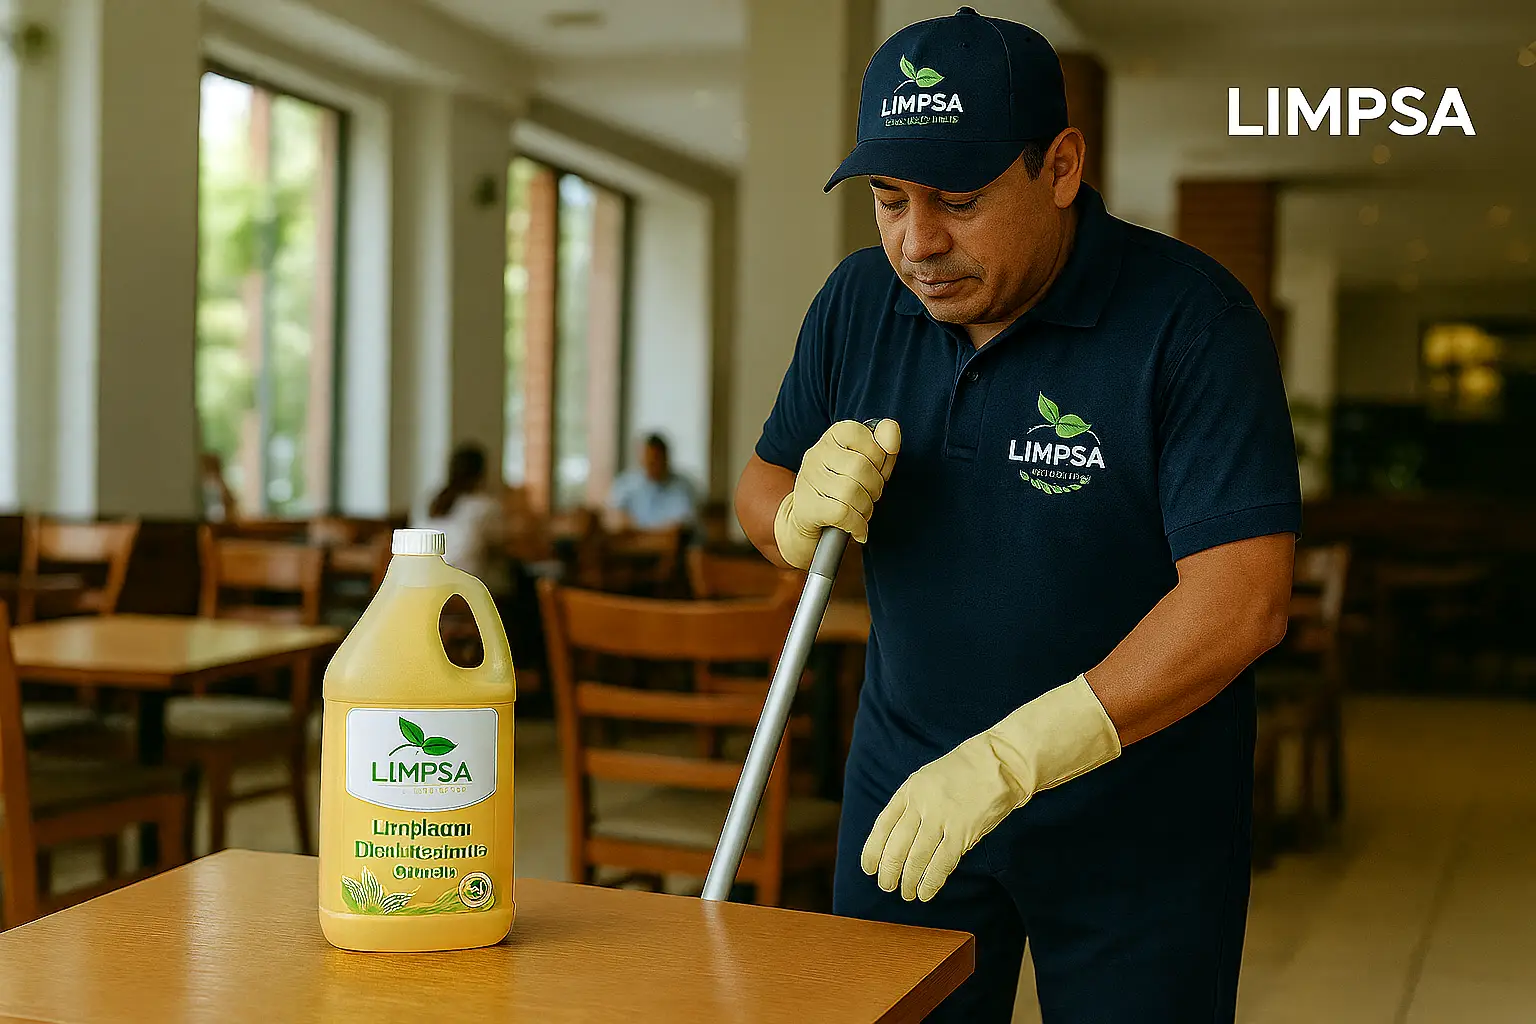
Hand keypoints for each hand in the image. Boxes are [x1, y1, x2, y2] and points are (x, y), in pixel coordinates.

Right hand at [773, 419, 900, 568]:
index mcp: (833, 437)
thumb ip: (884, 445)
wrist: (809, 519)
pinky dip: (858, 525)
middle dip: (875, 487)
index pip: (862, 434)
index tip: (876, 471)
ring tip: (862, 511)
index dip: (878, 457)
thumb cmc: (845, 487)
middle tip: (870, 495)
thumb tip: (891, 429)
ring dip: (866, 508)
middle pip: (860, 466)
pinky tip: (858, 528)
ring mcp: (809, 480)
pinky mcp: (807, 507)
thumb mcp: (868, 463)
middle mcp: (816, 454)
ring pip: (851, 492)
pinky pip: (842, 513)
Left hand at [860, 676, 1121, 901]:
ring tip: (906, 894)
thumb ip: (911, 805)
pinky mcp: (962, 831)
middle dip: (888, 872)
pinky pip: (941, 863)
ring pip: (916, 859)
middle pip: (895, 846)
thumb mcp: (927, 780)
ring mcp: (941, 818)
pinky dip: (931, 882)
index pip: (882, 826)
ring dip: (908, 881)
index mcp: (908, 790)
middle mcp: (920, 804)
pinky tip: (925, 893)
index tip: (868, 868)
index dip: (872, 851)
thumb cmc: (963, 772)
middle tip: (887, 886)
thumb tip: (897, 838)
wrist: (999, 762)